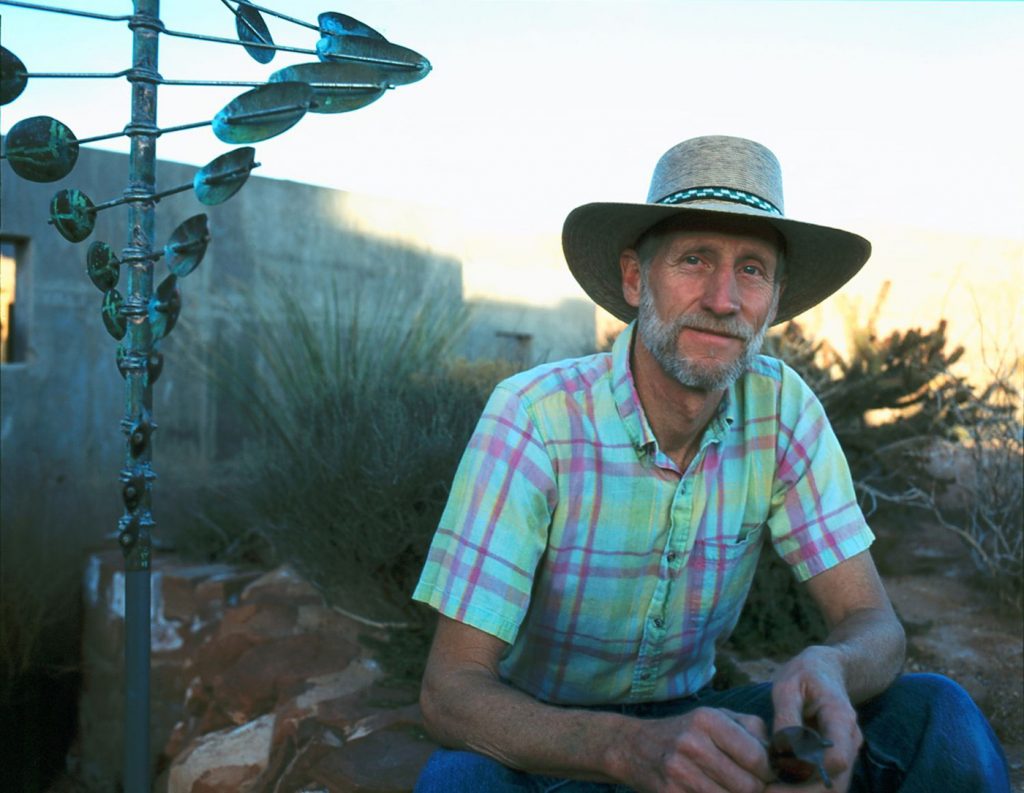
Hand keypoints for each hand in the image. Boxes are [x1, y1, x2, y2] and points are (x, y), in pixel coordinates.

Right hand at [624, 706, 773, 792]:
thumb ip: (753, 730)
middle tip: (749, 786)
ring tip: (729, 787)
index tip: (764, 774)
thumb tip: (782, 759)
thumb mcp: (716, 717)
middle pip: (748, 786)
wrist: (634, 748)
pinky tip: (714, 791)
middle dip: (755, 790)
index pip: (758, 758)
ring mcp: (678, 772)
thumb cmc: (686, 732)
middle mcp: (692, 743)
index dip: (768, 772)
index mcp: (707, 719)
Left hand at [770, 647, 862, 792]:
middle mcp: (850, 741)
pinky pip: (825, 784)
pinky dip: (802, 791)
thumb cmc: (804, 674)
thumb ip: (787, 717)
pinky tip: (774, 789)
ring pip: (831, 789)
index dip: (808, 774)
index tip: (774, 780)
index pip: (837, 759)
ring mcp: (846, 753)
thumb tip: (781, 752)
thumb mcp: (788, 686)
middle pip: (835, 784)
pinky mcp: (835, 760)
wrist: (826, 670)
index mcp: (841, 718)